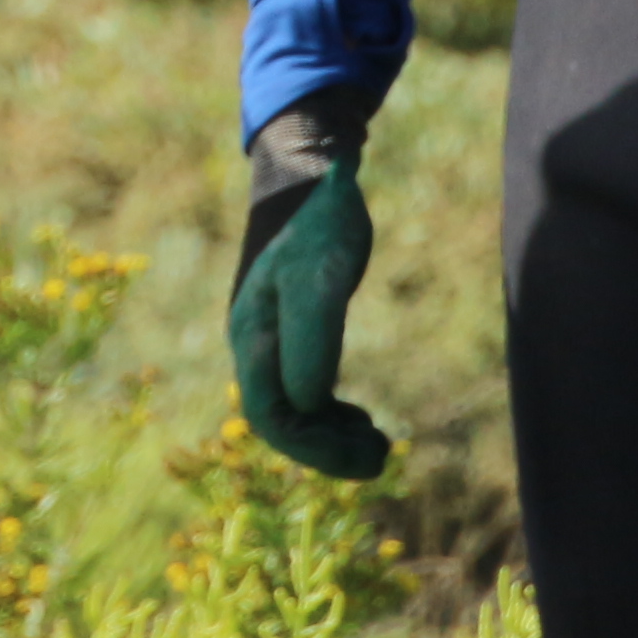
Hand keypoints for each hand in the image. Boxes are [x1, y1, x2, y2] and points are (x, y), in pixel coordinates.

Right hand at [225, 97, 387, 481]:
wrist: (307, 178)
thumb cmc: (317, 222)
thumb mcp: (324, 273)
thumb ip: (314, 336)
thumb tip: (308, 405)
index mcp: (254, 336)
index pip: (272, 416)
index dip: (315, 446)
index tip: (368, 451)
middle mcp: (254, 343)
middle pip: (280, 421)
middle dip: (327, 450)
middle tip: (383, 459)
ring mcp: (270, 337)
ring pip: (291, 410)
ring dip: (331, 435)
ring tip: (380, 445)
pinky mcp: (290, 329)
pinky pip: (301, 390)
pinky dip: (330, 412)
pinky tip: (359, 418)